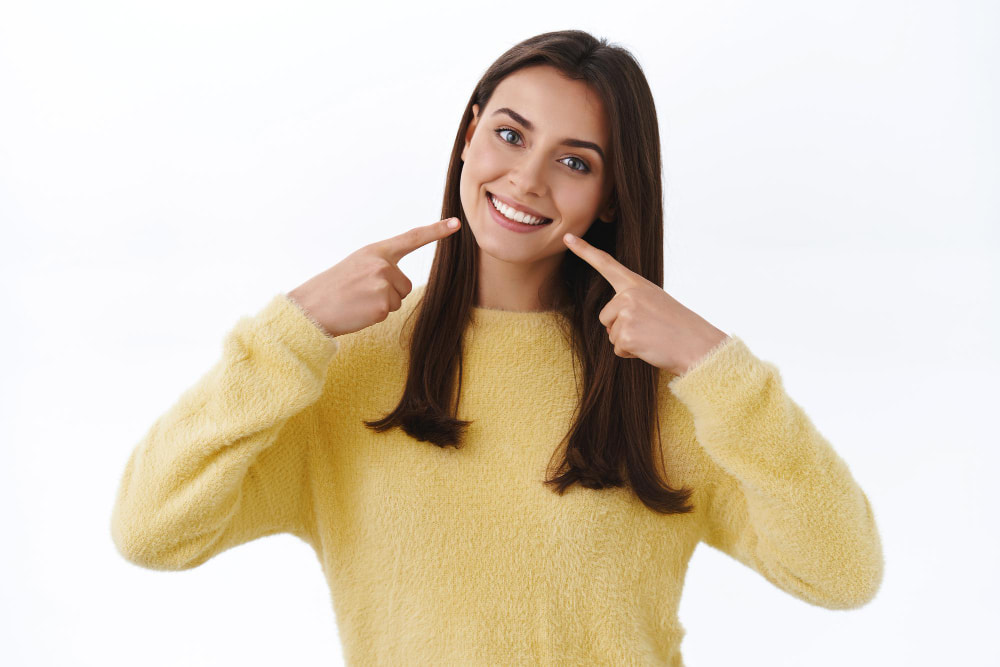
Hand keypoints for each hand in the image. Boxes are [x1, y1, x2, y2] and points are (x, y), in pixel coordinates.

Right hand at [287, 217, 460, 337]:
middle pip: (404, 284)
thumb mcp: (356, 265)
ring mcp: (383, 283)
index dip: (436, 231)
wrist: (310, 307)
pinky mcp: (382, 304)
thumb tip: (398, 280)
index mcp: (375, 251)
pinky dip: (374, 316)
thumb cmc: (332, 288)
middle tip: (360, 293)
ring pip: (397, 299)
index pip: (411, 238)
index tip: (456, 224)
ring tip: (357, 301)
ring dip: (380, 304)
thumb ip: (379, 266)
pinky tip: (357, 310)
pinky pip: (389, 312)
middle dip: (387, 292)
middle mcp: (382, 264)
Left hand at [563, 233, 729, 375]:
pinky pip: (618, 349)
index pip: (606, 263)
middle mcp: (628, 294)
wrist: (699, 345)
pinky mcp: (625, 334)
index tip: (567, 238)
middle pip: (606, 317)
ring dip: (628, 342)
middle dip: (622, 328)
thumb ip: (632, 303)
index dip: (584, 250)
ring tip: (652, 337)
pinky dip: (631, 353)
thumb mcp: (656, 303)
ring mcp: (626, 313)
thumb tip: (612, 321)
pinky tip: (650, 348)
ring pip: (611, 334)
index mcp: (636, 284)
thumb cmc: (680, 327)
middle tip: (651, 330)